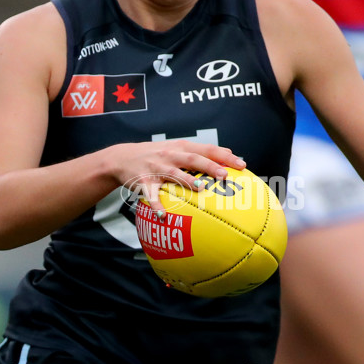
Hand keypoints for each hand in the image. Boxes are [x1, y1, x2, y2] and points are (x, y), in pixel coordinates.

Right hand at [111, 140, 245, 213]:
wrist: (122, 158)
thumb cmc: (156, 155)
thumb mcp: (176, 147)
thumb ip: (200, 151)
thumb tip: (229, 152)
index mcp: (181, 147)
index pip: (206, 149)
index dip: (224, 156)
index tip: (242, 164)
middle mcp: (169, 155)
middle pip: (192, 159)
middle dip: (209, 166)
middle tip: (225, 176)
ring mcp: (156, 168)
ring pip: (174, 174)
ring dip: (187, 181)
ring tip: (200, 189)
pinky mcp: (144, 181)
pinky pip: (151, 195)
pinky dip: (156, 205)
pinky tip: (163, 216)